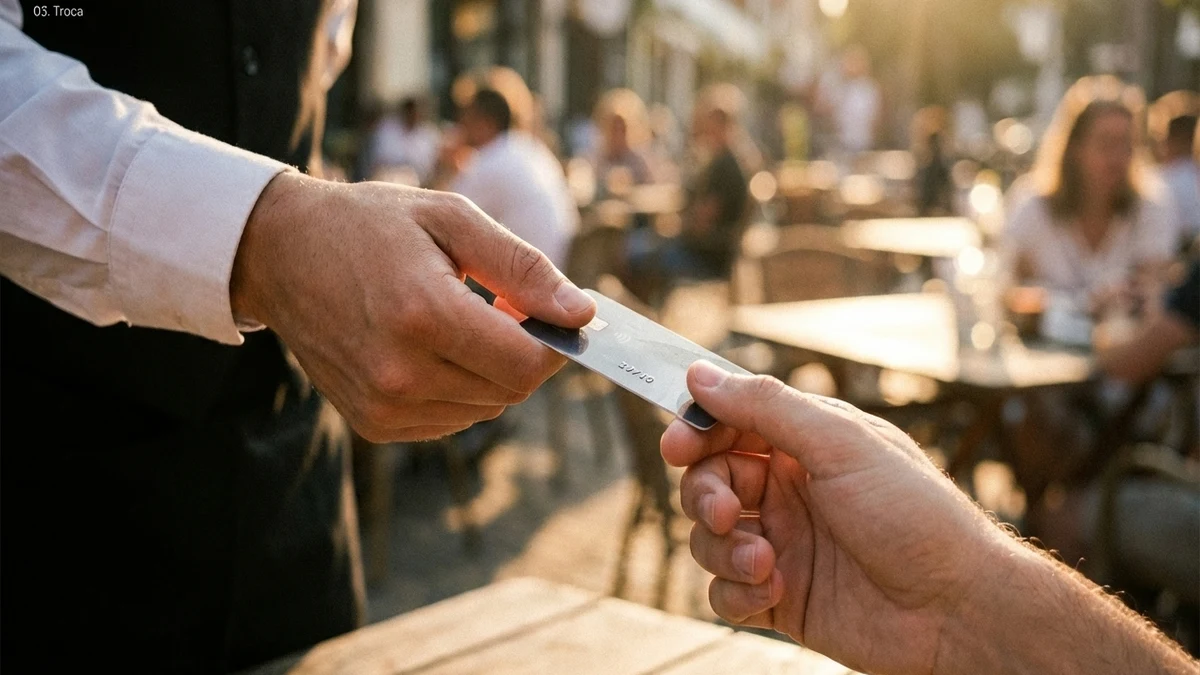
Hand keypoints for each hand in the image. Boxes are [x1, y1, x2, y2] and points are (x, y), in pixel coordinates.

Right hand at [231, 171, 594, 441]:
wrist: (279, 253)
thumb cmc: (372, 225)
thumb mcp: (452, 219)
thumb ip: (523, 267)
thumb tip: (582, 314)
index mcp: (424, 315)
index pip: (528, 365)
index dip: (552, 342)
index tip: (545, 311)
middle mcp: (400, 373)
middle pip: (511, 390)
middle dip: (521, 351)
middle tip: (494, 304)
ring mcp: (382, 406)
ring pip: (485, 409)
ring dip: (489, 371)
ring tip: (453, 320)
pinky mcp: (372, 424)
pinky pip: (450, 419)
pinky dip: (458, 389)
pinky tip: (428, 348)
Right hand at [661, 362, 1014, 674]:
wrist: (957, 610)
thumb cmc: (915, 515)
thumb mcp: (840, 444)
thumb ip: (766, 406)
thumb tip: (701, 374)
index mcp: (806, 445)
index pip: (729, 426)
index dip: (697, 432)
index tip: (677, 445)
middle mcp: (788, 492)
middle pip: (708, 481)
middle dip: (705, 496)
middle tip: (726, 512)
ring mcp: (782, 545)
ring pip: (709, 538)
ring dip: (723, 550)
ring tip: (764, 562)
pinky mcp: (779, 598)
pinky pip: (724, 592)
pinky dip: (734, 592)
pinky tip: (769, 591)